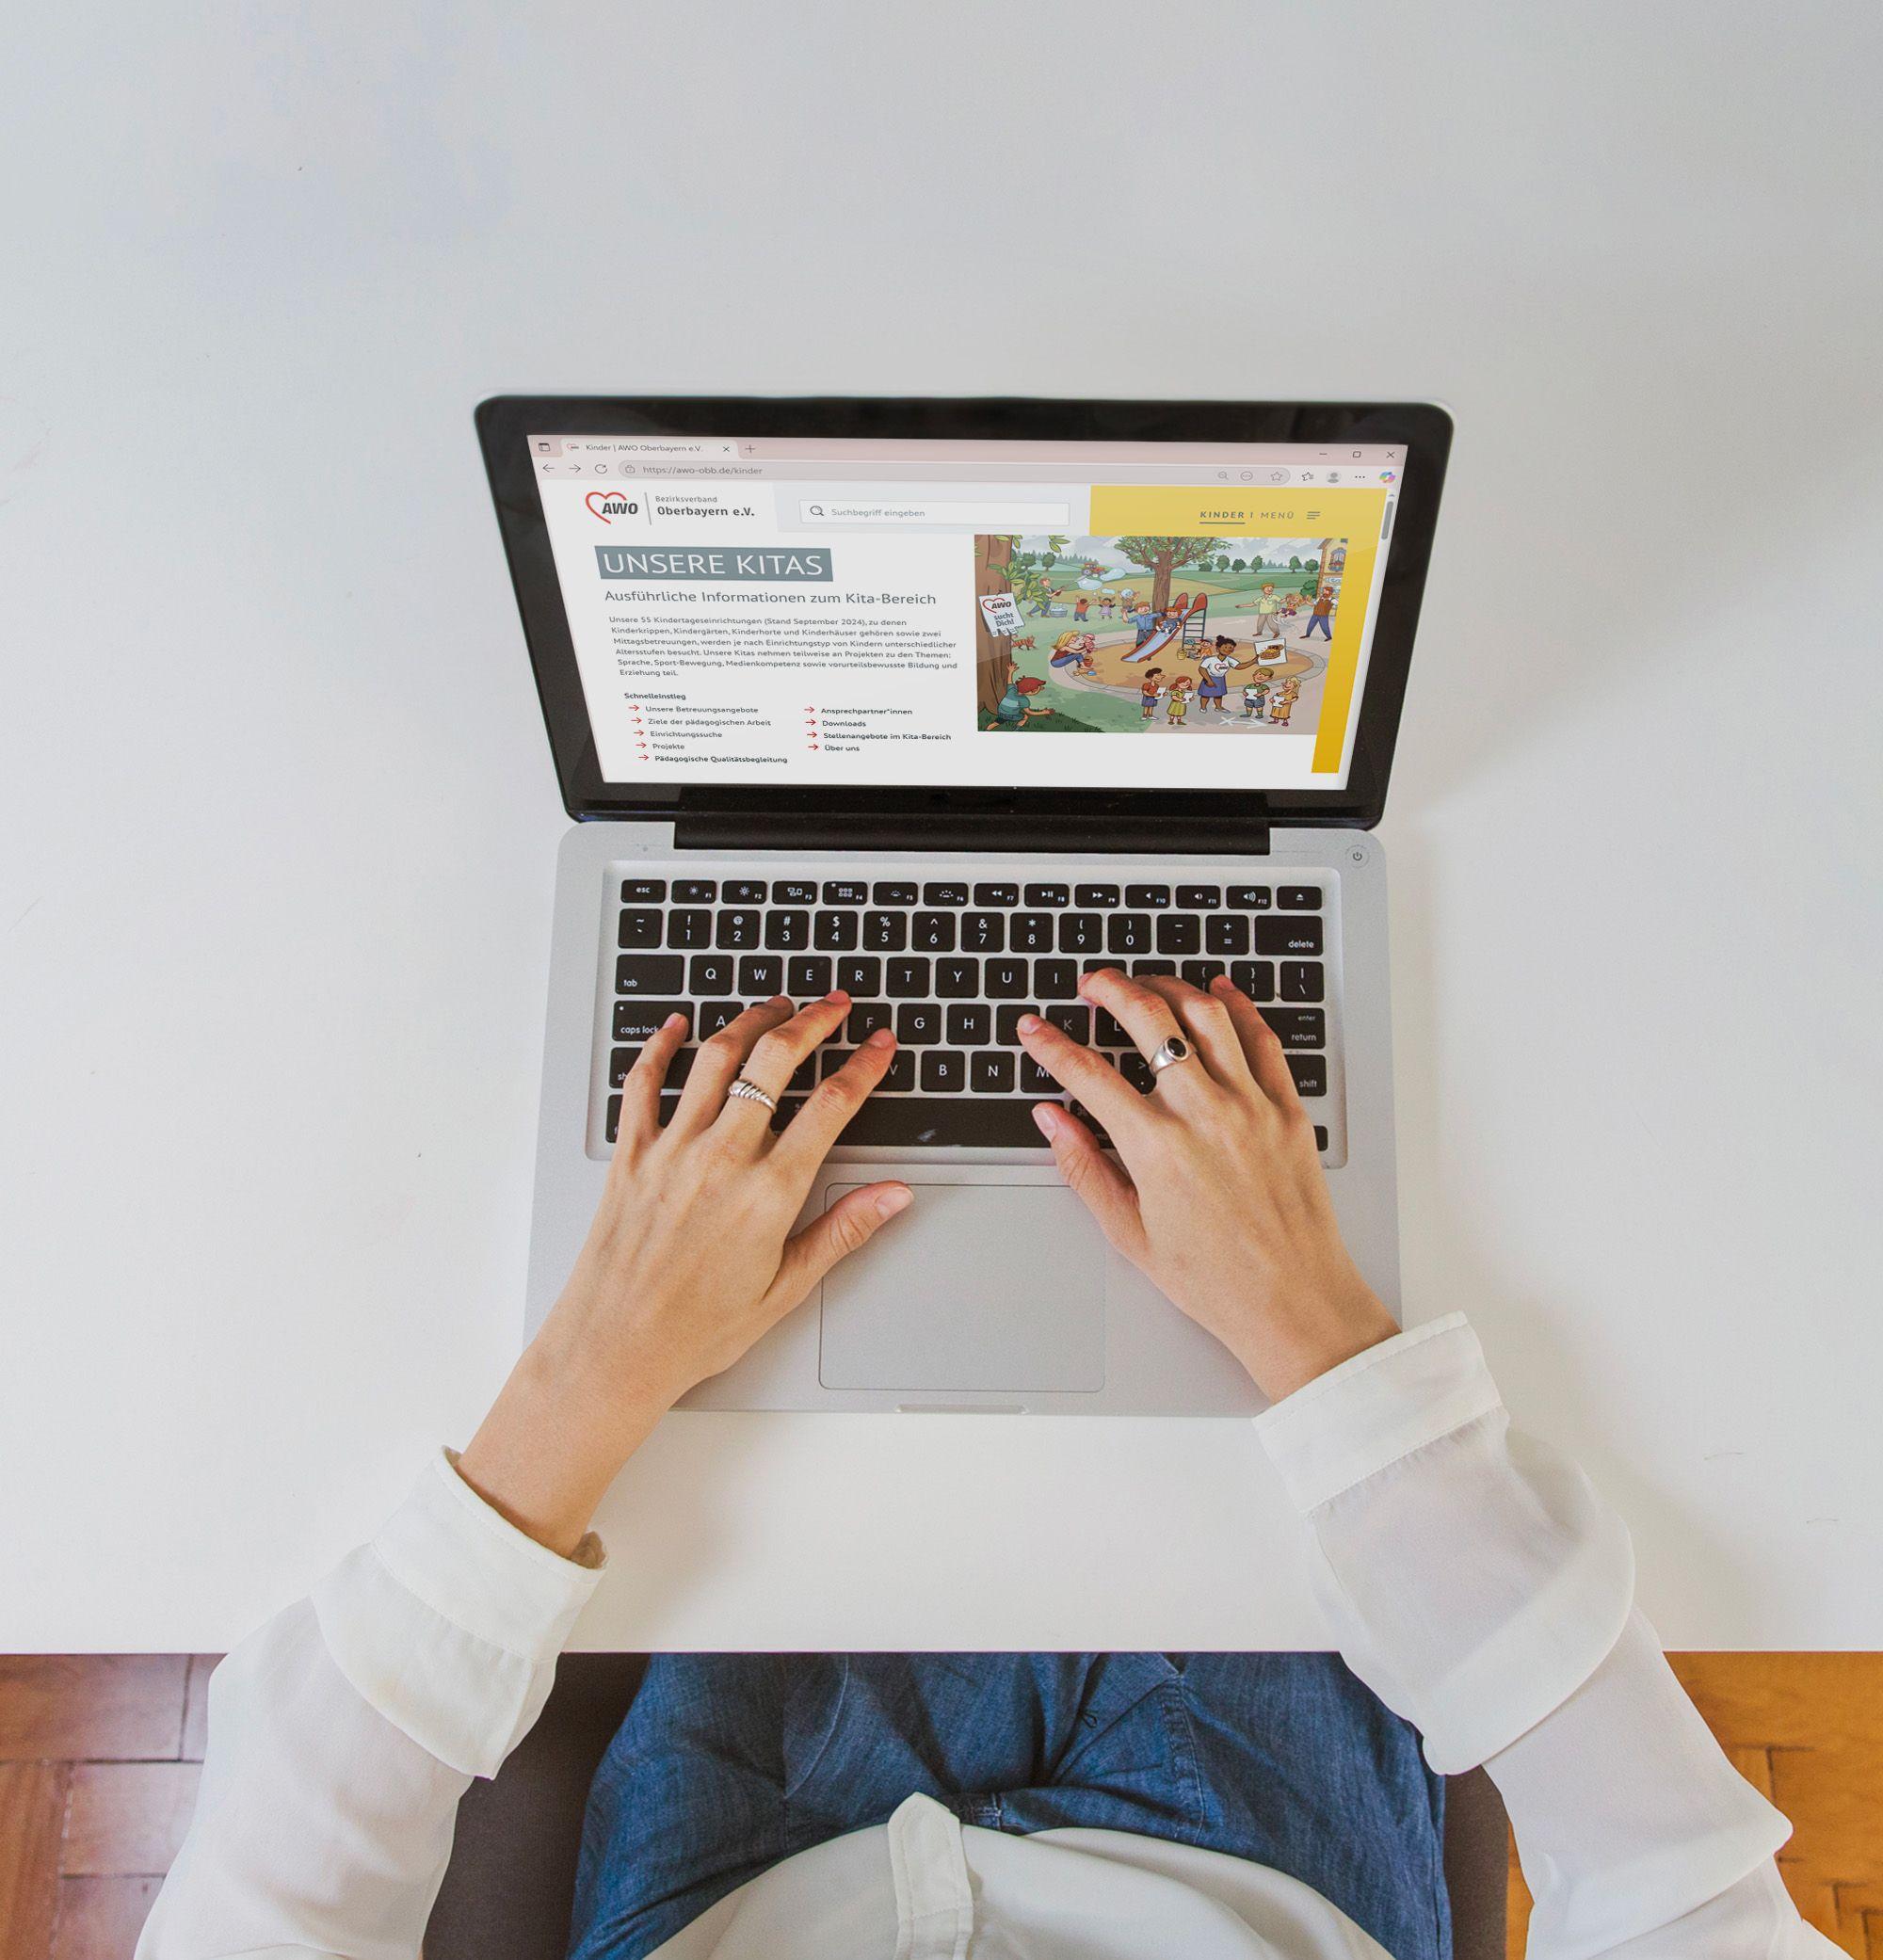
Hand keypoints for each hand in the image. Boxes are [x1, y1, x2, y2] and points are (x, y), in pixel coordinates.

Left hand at [458, 994, 908, 1553]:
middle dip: (812, 1022)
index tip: (880, 1044)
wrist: (614, 1350)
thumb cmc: (696, 1330)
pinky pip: (642, 1083)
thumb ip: (843, 1231)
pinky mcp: (631, 1156)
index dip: (864, 1066)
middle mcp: (721, 1159)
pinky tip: (676, 1026)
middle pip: (774, 1062)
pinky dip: (659, 1046)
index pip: (831, 1107)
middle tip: (834, 1005)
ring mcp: (671, 1151)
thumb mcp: (787, 1288)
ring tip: (775, 1006)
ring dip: (750, 1021)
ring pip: (714, 1058)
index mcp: (769, 1194)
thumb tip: (893, 1197)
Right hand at [1017, 970, 1395, 1402]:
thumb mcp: (1130, 1233)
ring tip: (1146, 984)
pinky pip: (1263, 1039)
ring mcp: (1251, 1107)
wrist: (1293, 1302)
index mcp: (1156, 1148)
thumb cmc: (1215, 1280)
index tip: (1034, 1029)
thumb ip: (1084, 1167)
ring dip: (1169, 987)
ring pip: (1206, 1015)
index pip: (1088, 1074)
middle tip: (1091, 983)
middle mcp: (1204, 1115)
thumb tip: (1051, 1119)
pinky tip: (1219, 992)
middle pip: (1149, 1020)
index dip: (1051, 1045)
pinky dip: (1238, 1006)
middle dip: (1110, 989)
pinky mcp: (1288, 1110)